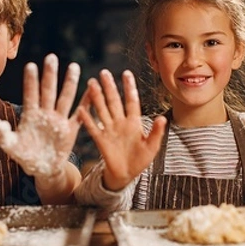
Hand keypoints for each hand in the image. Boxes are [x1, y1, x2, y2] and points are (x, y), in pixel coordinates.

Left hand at [0, 54, 80, 177]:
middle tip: (51, 57)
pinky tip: (92, 91)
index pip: (30, 94)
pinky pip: (79, 115)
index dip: (31, 81)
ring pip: (65, 98)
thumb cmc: (25, 155)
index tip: (30, 65)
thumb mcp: (11, 146)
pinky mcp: (70, 130)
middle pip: (48, 91)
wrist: (42, 168)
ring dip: (69, 83)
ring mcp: (59, 120)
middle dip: (50, 75)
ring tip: (74, 66)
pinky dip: (86, 104)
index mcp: (31, 115)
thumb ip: (3, 135)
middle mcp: (45, 113)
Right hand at [78, 69, 166, 190]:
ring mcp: (109, 130)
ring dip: (97, 97)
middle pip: (114, 101)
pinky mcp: (101, 140)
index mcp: (134, 122)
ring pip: (102, 110)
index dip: (129, 88)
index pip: (131, 101)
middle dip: (109, 87)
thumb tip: (162, 118)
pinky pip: (93, 127)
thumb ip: (156, 132)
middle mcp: (120, 122)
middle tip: (103, 72)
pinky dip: (87, 119)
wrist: (127, 173)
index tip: (126, 73)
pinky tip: (82, 108)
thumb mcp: (152, 146)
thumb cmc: (141, 159)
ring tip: (91, 83)